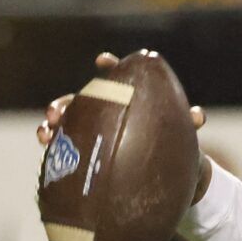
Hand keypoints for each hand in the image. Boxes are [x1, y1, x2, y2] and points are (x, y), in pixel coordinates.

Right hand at [38, 52, 211, 204]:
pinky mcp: (83, 149)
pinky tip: (44, 139)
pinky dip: (52, 138)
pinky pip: (63, 142)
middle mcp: (107, 110)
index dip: (110, 66)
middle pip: (83, 100)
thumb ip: (186, 122)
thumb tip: (197, 115)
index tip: (103, 60)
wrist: (166, 180)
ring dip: (56, 116)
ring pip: (68, 118)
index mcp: (129, 101)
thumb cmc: (175, 149)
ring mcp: (93, 129)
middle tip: (57, 110)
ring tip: (49, 123)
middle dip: (67, 101)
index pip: (119, 78)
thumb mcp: (181, 136)